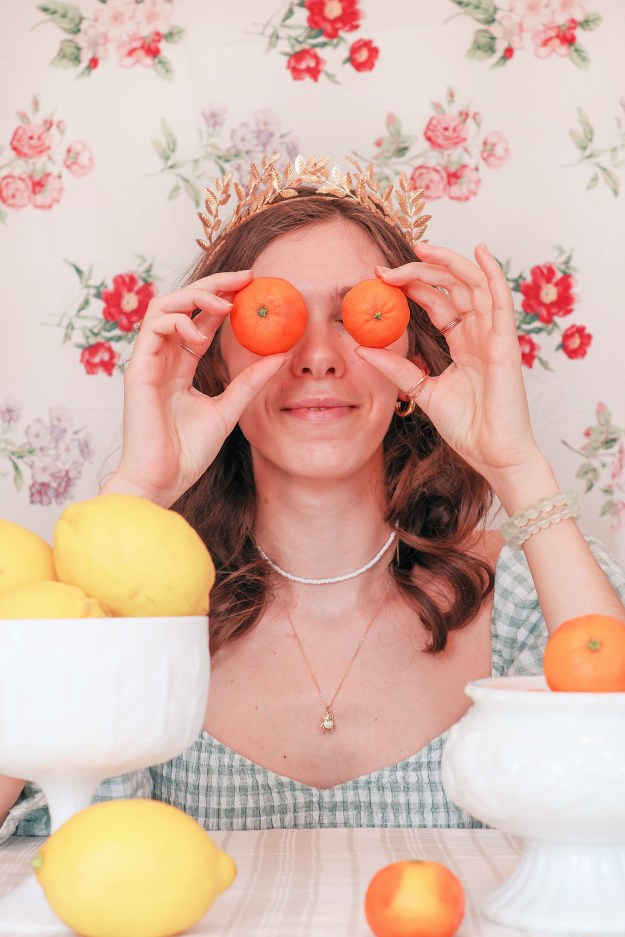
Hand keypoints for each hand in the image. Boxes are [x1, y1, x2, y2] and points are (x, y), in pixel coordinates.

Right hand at [102, 271, 287, 506]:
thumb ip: (250, 381)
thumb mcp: (229, 409)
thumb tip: (281, 354)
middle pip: (182, 304)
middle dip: (214, 285)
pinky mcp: (137, 369)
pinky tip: (200, 332)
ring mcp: (148, 361)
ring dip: (196, 297)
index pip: (200, 320)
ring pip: (164, 306)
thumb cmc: (188, 453)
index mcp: (180, 367)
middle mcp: (163, 358)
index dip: (224, 299)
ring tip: (226, 305)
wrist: (163, 480)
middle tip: (246, 279)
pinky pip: (153, 327)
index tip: (254, 287)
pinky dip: (179, 321)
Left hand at [355, 242, 543, 490]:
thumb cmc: (467, 428)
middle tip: (386, 268)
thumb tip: (361, 348)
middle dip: (420, 271)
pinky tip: (480, 251)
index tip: (378, 279)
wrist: (492, 454)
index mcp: (462, 343)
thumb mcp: (422, 392)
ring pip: (473, 284)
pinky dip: (493, 273)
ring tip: (420, 248)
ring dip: (447, 263)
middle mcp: (478, 334)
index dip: (410, 286)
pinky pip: (501, 300)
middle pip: (451, 287)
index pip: (436, 302)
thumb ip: (396, 368)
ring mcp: (493, 336)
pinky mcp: (506, 343)